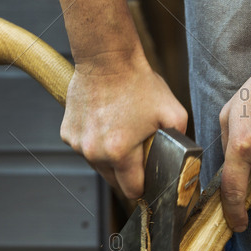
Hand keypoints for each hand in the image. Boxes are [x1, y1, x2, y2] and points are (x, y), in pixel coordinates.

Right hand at [60, 51, 187, 198]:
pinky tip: (104, 123)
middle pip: (113, 182)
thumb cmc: (138, 83)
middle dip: (126, 173)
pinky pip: (84, 149)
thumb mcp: (173, 112)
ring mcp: (77, 144)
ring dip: (109, 157)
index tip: (149, 178)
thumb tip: (183, 161)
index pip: (132, 190)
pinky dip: (94, 142)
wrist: (106, 60)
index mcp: (119, 152)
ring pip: (98, 165)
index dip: (144, 187)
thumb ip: (181, 141)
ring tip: (120, 133)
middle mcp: (94, 152)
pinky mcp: (67, 133)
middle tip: (137, 152)